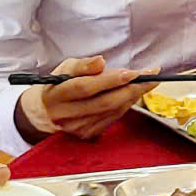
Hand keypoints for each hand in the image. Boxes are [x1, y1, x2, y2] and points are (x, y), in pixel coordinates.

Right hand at [17, 57, 154, 142]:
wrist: (43, 114)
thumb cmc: (57, 87)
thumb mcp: (65, 69)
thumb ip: (83, 65)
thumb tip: (100, 61)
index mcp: (58, 94)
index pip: (86, 87)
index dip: (111, 80)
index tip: (133, 72)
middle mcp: (67, 114)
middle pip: (104, 102)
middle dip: (132, 88)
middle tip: (152, 76)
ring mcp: (77, 127)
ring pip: (111, 111)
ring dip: (133, 96)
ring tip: (147, 82)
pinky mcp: (87, 135)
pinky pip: (112, 119)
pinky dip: (125, 105)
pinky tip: (133, 95)